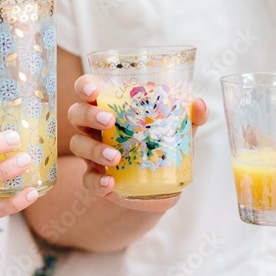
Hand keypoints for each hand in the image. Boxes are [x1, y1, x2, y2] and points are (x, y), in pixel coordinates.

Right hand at [67, 74, 208, 210]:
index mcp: (111, 108)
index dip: (84, 86)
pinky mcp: (97, 180)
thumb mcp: (178, 132)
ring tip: (116, 157)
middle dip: (89, 115)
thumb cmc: (162, 148)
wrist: (161, 189)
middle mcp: (96, 129)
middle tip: (110, 122)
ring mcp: (93, 155)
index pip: (88, 90)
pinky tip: (110, 184)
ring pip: (78, 145)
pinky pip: (87, 179)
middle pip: (76, 114)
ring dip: (94, 149)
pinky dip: (96, 182)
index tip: (93, 90)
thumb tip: (199, 104)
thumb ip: (189, 118)